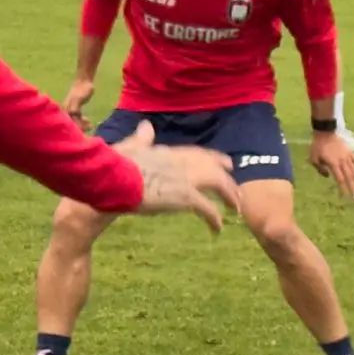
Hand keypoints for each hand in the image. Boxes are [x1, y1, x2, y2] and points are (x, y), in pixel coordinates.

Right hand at [65, 77, 96, 128]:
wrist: (85, 80)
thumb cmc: (82, 89)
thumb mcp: (79, 98)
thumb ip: (74, 107)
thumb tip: (72, 114)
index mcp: (66, 109)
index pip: (70, 122)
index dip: (77, 127)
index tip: (85, 128)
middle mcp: (67, 110)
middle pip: (72, 123)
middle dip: (80, 127)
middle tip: (90, 127)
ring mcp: (71, 110)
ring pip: (75, 121)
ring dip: (82, 124)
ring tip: (91, 125)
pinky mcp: (76, 109)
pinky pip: (78, 118)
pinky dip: (83, 121)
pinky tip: (89, 121)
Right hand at [113, 119, 238, 232]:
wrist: (115, 178)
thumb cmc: (116, 164)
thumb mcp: (131, 147)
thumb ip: (142, 138)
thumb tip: (146, 126)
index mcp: (169, 151)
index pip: (198, 153)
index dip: (213, 159)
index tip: (226, 163)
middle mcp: (182, 162)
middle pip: (213, 168)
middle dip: (227, 179)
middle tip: (237, 191)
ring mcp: (186, 178)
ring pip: (218, 184)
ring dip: (229, 196)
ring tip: (235, 210)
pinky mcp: (185, 196)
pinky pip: (207, 208)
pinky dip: (214, 218)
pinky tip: (217, 228)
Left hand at [310, 129, 353, 198]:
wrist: (324, 132)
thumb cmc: (317, 146)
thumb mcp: (313, 159)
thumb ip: (320, 169)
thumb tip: (328, 176)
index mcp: (333, 164)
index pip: (339, 179)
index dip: (342, 189)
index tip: (344, 197)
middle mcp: (342, 161)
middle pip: (349, 177)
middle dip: (352, 189)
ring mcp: (347, 157)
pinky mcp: (349, 152)